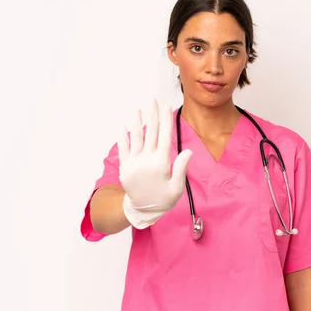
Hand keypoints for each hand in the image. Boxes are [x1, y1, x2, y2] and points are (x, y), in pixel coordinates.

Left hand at [118, 99, 192, 228]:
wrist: (143, 211)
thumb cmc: (164, 199)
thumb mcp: (177, 188)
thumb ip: (181, 168)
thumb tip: (188, 151)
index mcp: (161, 164)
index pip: (165, 137)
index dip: (166, 120)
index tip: (167, 107)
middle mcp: (146, 160)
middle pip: (150, 133)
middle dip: (152, 114)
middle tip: (152, 99)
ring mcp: (134, 163)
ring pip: (135, 138)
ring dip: (136, 122)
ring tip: (138, 109)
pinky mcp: (124, 167)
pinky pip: (123, 148)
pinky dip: (123, 136)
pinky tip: (123, 125)